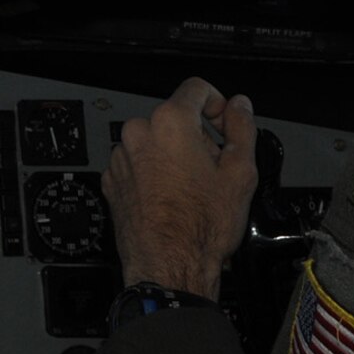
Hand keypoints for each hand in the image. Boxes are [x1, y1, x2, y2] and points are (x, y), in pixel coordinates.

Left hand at [103, 77, 257, 298]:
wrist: (169, 265)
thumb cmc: (202, 225)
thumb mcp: (240, 172)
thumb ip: (242, 128)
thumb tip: (240, 106)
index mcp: (170, 122)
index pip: (195, 88)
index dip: (217, 102)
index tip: (224, 123)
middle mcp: (138, 133)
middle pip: (174, 119)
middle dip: (197, 137)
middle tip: (213, 169)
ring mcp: (121, 157)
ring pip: (154, 142)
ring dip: (173, 156)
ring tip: (191, 190)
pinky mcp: (112, 180)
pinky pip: (137, 164)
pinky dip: (153, 173)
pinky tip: (170, 199)